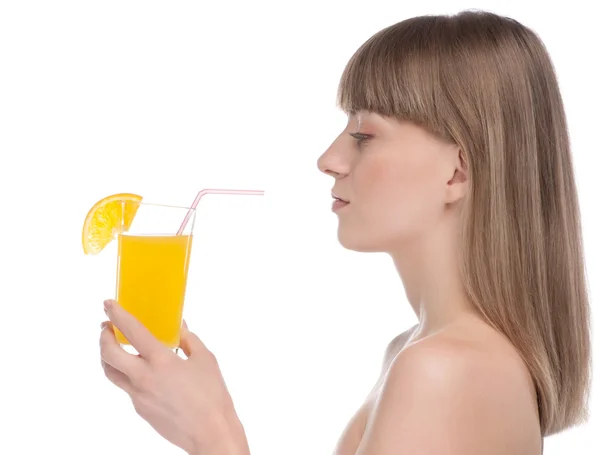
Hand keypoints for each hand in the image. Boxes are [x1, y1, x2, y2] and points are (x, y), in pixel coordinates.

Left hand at [99, 299, 249, 454]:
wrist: (210, 433)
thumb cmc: (212, 396)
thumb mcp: (205, 360)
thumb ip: (190, 340)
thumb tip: (180, 328)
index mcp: (161, 361)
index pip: (131, 331)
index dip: (117, 314)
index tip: (108, 304)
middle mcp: (144, 377)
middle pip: (108, 354)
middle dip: (103, 337)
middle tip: (107, 327)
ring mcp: (138, 395)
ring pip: (111, 372)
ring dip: (108, 356)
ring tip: (115, 347)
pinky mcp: (140, 409)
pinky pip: (127, 388)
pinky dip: (129, 374)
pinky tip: (143, 372)